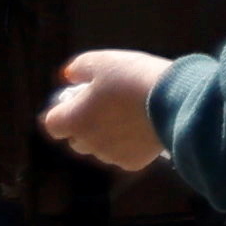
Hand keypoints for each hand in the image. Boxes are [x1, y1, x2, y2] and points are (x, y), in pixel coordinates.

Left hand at [39, 52, 172, 174]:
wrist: (172, 100)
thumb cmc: (132, 78)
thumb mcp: (102, 61)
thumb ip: (79, 68)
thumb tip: (68, 75)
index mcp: (76, 120)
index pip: (53, 123)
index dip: (62, 110)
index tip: (75, 99)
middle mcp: (89, 143)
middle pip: (76, 138)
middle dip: (84, 124)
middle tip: (104, 103)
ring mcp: (110, 156)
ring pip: (100, 147)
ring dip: (106, 134)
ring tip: (128, 111)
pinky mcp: (132, 163)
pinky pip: (122, 153)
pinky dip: (127, 143)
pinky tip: (141, 125)